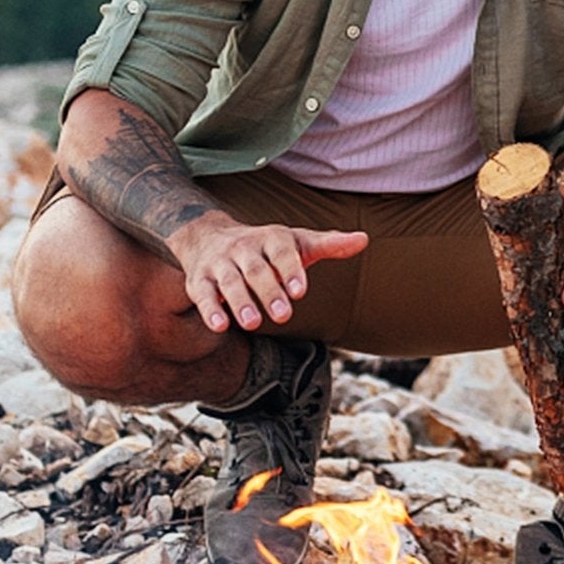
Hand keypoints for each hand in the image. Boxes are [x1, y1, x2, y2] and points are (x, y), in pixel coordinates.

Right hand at [169, 212, 368, 332]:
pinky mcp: (199, 280)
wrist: (209, 237)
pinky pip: (202, 294)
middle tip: (284, 316)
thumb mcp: (297, 242)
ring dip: (240, 302)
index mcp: (272, 238)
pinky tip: (221, 326)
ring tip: (253, 323)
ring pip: (229, 282)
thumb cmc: (265, 247)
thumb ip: (329, 244)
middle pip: (256, 270)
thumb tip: (364, 240)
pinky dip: (210, 309)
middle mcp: (244, 248)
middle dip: (269, 292)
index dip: (291, 270)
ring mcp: (219, 263)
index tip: (301, 292)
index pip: (282, 252)